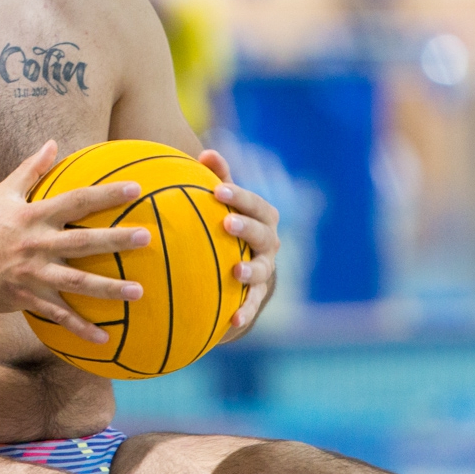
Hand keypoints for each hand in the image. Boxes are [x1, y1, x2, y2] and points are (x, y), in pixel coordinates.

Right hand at [0, 140, 151, 343]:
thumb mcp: (3, 193)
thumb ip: (31, 169)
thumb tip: (53, 143)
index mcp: (34, 216)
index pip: (75, 201)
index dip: (105, 194)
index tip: (135, 190)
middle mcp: (37, 244)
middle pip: (83, 242)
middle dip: (116, 240)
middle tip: (146, 238)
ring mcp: (34, 274)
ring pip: (77, 282)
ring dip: (109, 289)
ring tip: (139, 291)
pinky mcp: (29, 299)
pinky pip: (59, 316)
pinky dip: (81, 329)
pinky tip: (106, 340)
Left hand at [199, 148, 280, 342]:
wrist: (239, 264)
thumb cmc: (227, 224)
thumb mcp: (223, 202)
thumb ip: (218, 178)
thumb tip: (205, 152)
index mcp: (262, 218)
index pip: (256, 204)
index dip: (241, 197)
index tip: (218, 191)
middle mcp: (269, 243)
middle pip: (263, 234)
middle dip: (247, 227)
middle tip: (227, 223)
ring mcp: (265, 270)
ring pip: (263, 270)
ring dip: (251, 271)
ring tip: (236, 272)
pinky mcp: (256, 296)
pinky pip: (252, 304)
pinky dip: (245, 312)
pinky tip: (232, 321)